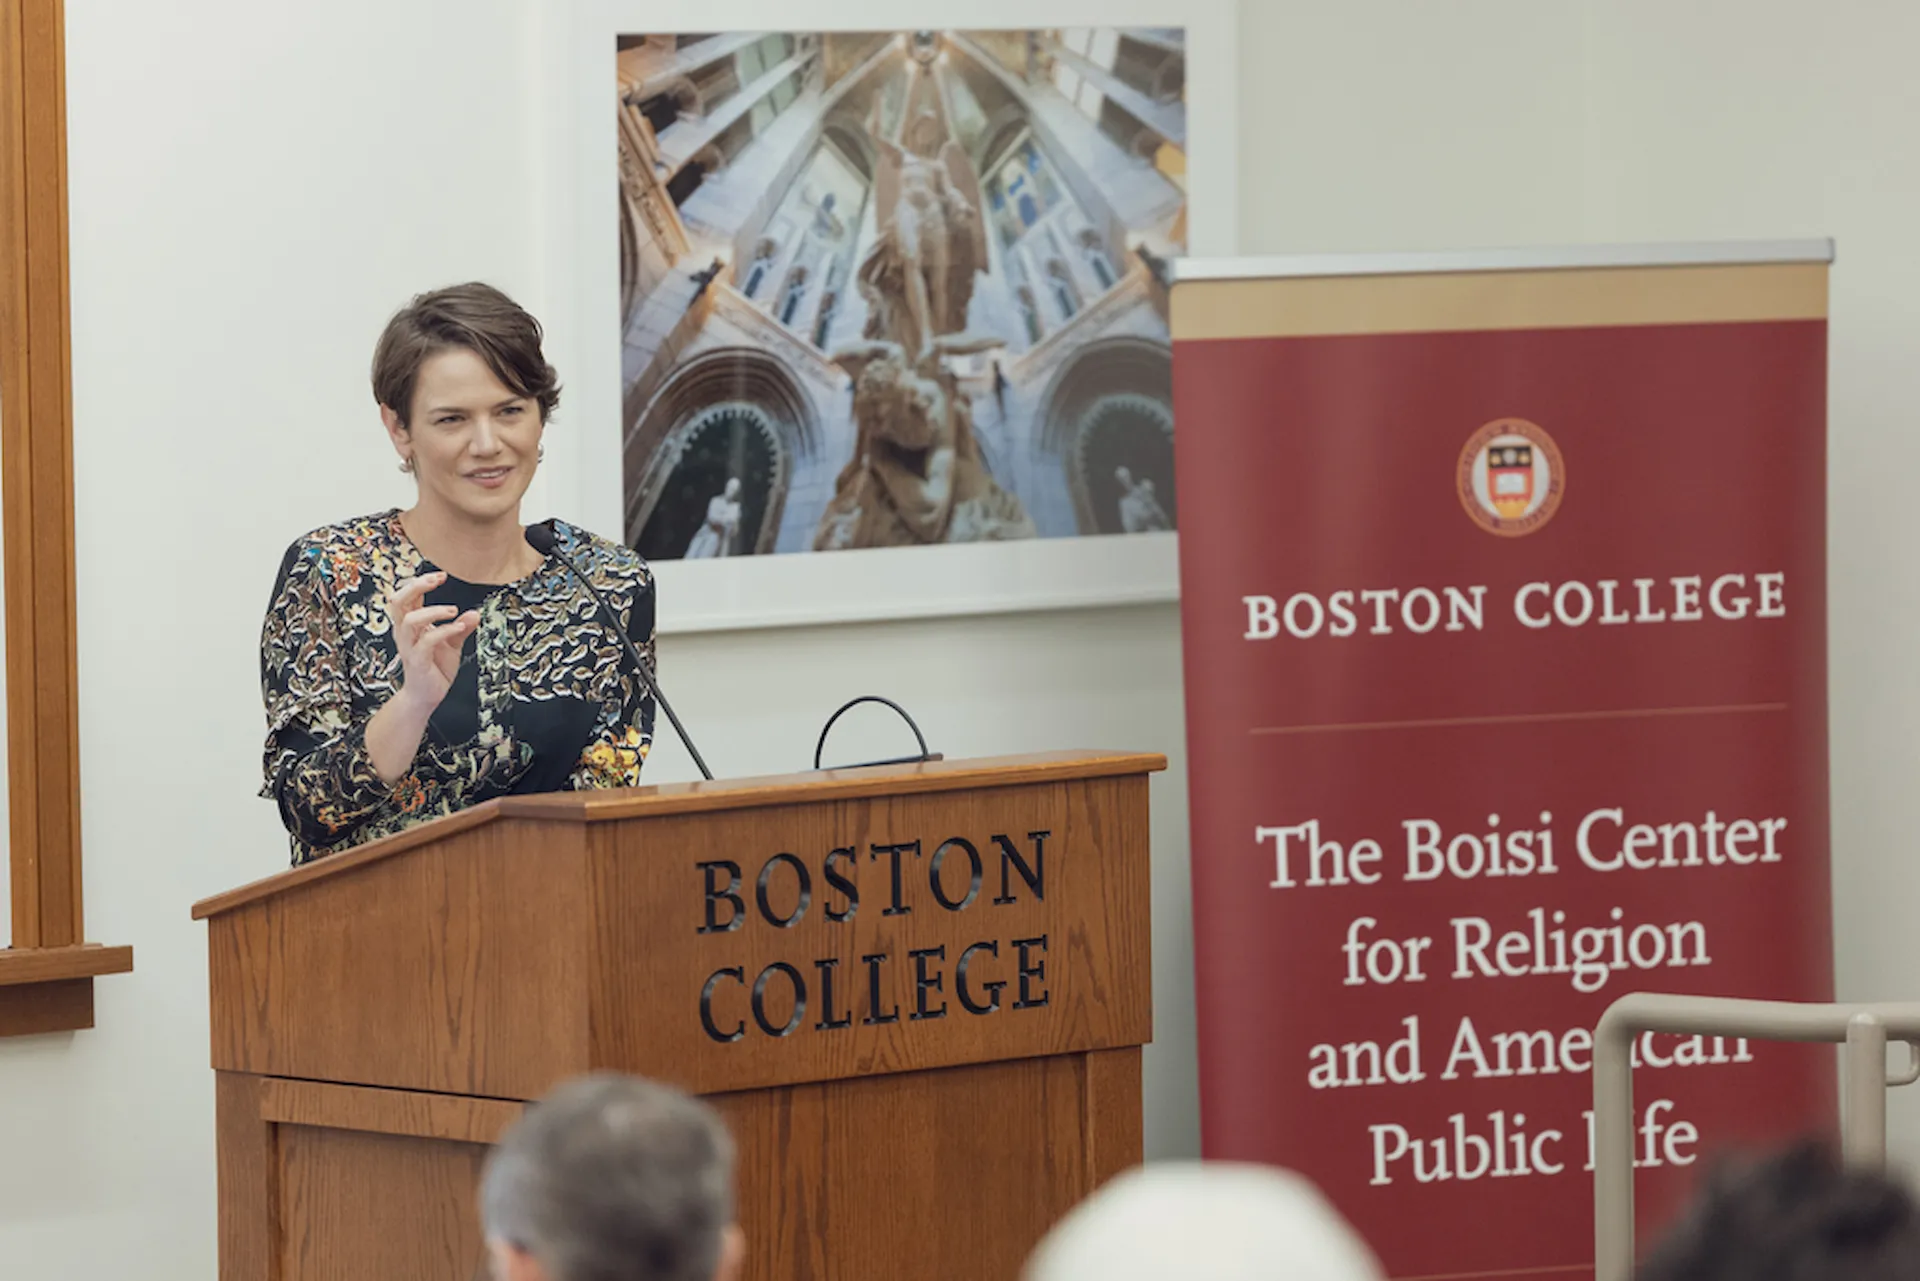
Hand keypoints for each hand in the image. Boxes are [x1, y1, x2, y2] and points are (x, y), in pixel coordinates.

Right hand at [385, 571, 477, 713]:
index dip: (420, 582)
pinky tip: (459, 627)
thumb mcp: (452, 644)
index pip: (406, 596)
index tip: (440, 575)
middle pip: (398, 602)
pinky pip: (426, 642)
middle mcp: (405, 633)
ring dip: (433, 611)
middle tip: (436, 579)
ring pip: (410, 620)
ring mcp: (409, 647)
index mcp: (410, 625)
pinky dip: (443, 631)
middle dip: (416, 586)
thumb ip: (461, 627)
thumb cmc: (435, 668)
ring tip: (453, 610)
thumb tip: (474, 613)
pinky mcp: (417, 661)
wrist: (427, 696)